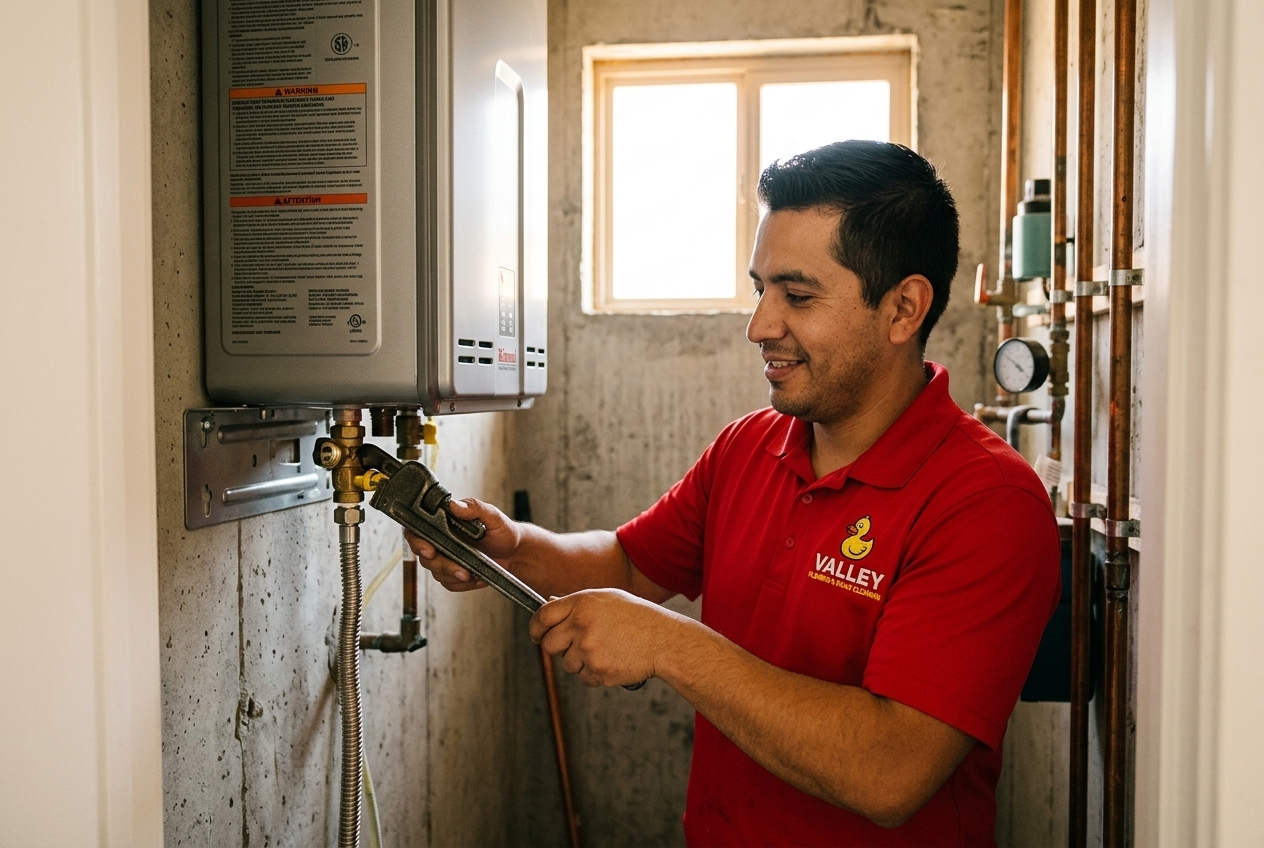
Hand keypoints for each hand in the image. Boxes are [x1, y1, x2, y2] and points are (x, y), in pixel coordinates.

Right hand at [405, 497, 519, 592]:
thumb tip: (455, 505)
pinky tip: (477, 577)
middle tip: (460, 569)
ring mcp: (445, 558)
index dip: (417, 541)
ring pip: (436, 572)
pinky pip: (448, 584)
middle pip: (425, 556)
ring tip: (473, 573)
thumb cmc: (502, 531)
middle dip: (442, 564)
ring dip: (454, 575)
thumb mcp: (492, 515)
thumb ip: (474, 507)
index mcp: (444, 523)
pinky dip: (462, 584)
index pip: (418, 530)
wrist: (514, 553)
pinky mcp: (452, 574)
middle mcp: (440, 540)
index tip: (429, 550)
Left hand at [530, 589, 681, 687]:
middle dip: (556, 648)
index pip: (542, 616)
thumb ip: (577, 603)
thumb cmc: (638, 618)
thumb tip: (549, 604)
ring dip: (579, 662)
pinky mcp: (598, 671)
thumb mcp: (607, 599)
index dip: (535, 628)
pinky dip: (594, 673)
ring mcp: (589, 649)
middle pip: (548, 644)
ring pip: (566, 664)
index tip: (536, 635)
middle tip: (572, 646)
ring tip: (604, 650)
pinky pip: (584, 677)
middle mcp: (581, 625)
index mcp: (582, 603)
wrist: (664, 640)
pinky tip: (612, 660)